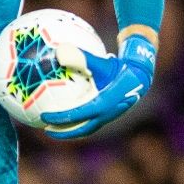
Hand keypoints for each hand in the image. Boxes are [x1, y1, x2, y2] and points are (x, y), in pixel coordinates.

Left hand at [38, 33, 155, 140]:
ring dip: (70, 130)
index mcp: (102, 105)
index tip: (44, 116)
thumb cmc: (117, 67)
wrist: (139, 75)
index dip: (59, 117)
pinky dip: (79, 123)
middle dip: (62, 132)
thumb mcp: (100, 62)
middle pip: (80, 129)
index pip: (76, 115)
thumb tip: (59, 52)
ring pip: (86, 129)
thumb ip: (81, 57)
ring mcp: (109, 117)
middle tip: (46, 129)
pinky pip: (91, 123)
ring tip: (55, 127)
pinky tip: (68, 117)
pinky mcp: (110, 116)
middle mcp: (106, 115)